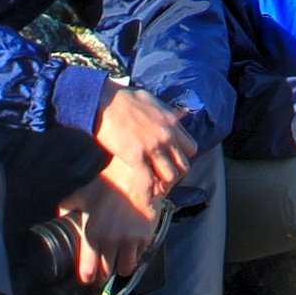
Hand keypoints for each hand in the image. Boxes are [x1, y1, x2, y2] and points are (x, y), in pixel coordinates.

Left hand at [63, 179, 156, 282]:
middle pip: (108, 272)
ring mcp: (130, 240)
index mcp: (91, 234)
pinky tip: (132, 247)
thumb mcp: (80, 195)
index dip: (88, 276)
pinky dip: (136, 255)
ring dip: (122, 267)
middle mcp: (110, 241)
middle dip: (105, 270)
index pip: (88, 270)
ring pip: (126, 268)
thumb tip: (59, 218)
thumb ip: (66, 209)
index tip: (88, 276)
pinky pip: (140, 256)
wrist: (134, 175)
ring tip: (120, 261)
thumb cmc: (106, 185)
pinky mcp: (145, 237)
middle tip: (105, 265)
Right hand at [95, 86, 197, 218]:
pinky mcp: (136, 156)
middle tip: (162, 176)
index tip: (171, 160)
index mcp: (172, 122)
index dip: (181, 157)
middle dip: (174, 172)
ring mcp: (153, 147)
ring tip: (153, 186)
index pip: (191, 148)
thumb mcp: (154, 101)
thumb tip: (181, 113)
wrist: (105, 100)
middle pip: (183, 164)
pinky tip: (144, 197)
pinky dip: (147, 191)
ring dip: (162, 182)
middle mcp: (167, 136)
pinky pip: (148, 180)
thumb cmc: (125, 98)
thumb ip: (169, 111)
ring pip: (170, 175)